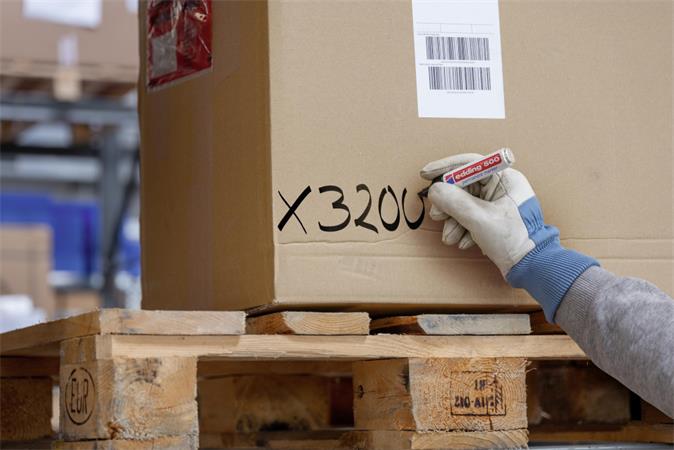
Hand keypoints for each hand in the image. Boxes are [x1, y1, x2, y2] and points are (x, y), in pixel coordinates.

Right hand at [421, 153, 597, 321]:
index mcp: (505, 179)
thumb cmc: (514, 240)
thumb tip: (435, 190)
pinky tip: (464, 242)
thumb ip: (454, 202)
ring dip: (453, 221)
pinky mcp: (494, 219)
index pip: (470, 164)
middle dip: (448, 204)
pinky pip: (471, 217)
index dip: (445, 168)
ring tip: (450, 237)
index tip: (426, 174)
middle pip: (464, 186)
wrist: (532, 267)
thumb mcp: (479, 219)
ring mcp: (498, 204)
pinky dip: (463, 229)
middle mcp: (502, 187)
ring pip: (465, 204)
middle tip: (437, 216)